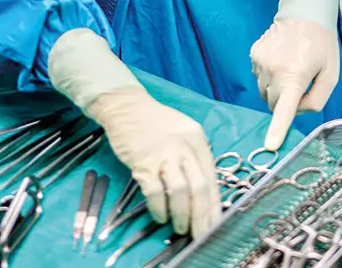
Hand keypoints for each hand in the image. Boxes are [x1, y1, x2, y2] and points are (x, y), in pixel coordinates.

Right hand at [88, 88, 220, 237]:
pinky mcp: (143, 162)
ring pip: (180, 191)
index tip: (214, 225)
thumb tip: (202, 193)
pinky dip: (159, 208)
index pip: (211, 177)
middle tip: (200, 235)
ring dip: (181, 215)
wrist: (127, 107)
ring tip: (179, 228)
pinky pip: (154, 191)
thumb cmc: (155, 122)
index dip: (213, 206)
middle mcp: (184, 146)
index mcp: (197, 139)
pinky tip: (160, 215)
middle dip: (201, 217)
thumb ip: (193, 157)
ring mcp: (164, 154)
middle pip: (199, 188)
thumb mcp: (183, 133)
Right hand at [250, 19, 338, 150]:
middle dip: (285, 102)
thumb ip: (316, 99)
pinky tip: (281, 61)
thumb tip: (296, 110)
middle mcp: (273, 69)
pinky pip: (259, 77)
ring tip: (290, 69)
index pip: (284, 108)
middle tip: (300, 84)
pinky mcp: (254, 54)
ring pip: (264, 92)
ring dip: (276, 89)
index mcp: (295, 75)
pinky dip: (269, 76)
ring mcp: (260, 61)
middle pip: (273, 104)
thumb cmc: (321, 44)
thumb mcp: (330, 74)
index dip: (277, 129)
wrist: (304, 12)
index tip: (270, 145)